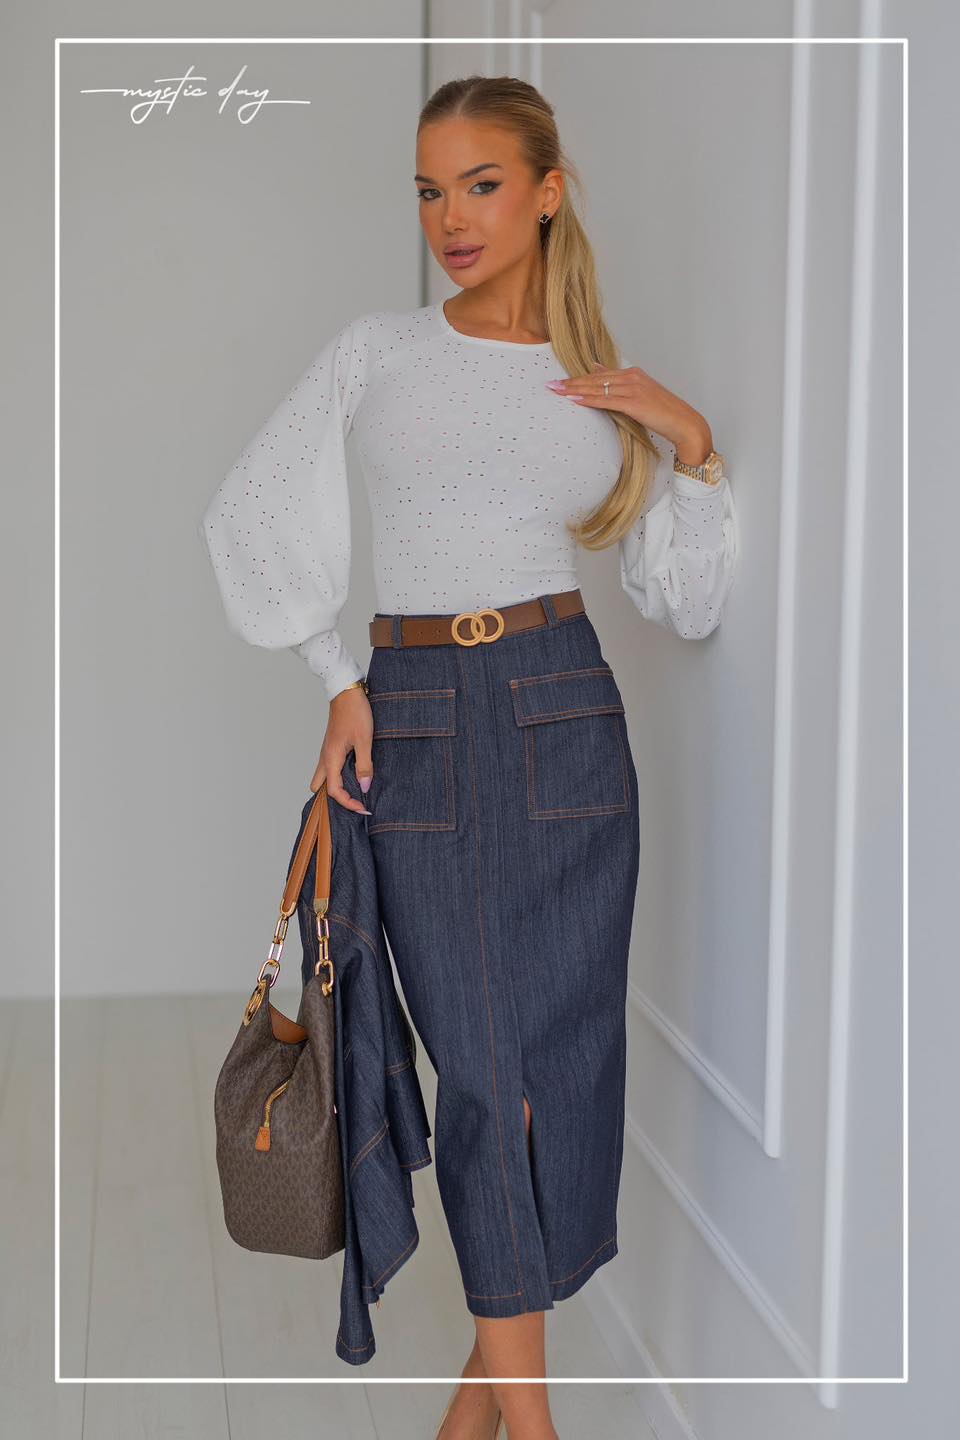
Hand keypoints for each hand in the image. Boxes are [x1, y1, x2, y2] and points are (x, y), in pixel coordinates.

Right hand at [310, 687, 373, 813]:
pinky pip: (330, 768)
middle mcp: (325, 757)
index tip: (363, 807)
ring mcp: (327, 752)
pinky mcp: (332, 747)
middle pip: (320, 788)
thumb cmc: (355, 712)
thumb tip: (364, 786)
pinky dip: (339, 777)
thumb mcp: (364, 740)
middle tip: (354, 801)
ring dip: (337, 787)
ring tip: (355, 791)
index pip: (334, 791)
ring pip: (324, 778)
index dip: (348, 803)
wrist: (346, 691)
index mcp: (331, 758)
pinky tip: (354, 774)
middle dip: (335, 798)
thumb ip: (364, 765)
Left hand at [547, 362, 709, 457]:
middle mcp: (632, 377)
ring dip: (575, 390)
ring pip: (598, 388)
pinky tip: (574, 400)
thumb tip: (598, 371)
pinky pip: (606, 400)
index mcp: (633, 374)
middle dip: (571, 382)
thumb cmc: (664, 413)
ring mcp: (633, 388)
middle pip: (595, 379)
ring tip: (556, 391)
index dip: (578, 378)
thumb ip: (619, 384)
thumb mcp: (640, 394)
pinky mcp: (634, 403)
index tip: (560, 381)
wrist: (684, 423)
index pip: (600, 374)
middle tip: (550, 385)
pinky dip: (589, 400)